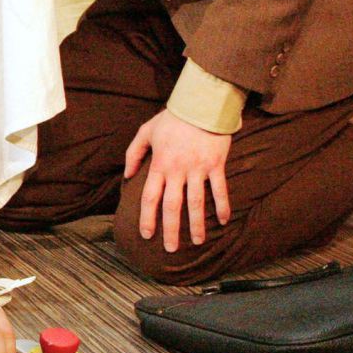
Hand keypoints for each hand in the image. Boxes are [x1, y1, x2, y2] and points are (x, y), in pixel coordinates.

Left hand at [124, 109, 232, 251]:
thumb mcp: (146, 131)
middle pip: (172, 205)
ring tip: (197, 242)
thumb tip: (128, 175)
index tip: (146, 235)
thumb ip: (134, 153)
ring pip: (196, 203)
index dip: (147, 217)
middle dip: (170, 229)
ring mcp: (198, 169)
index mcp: (159, 163)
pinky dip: (222, 206)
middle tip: (170, 249)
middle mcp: (178, 170)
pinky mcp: (216, 165)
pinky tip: (223, 222)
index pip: (150, 196)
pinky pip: (220, 190)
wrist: (201, 104)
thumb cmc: (172, 118)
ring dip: (196, 224)